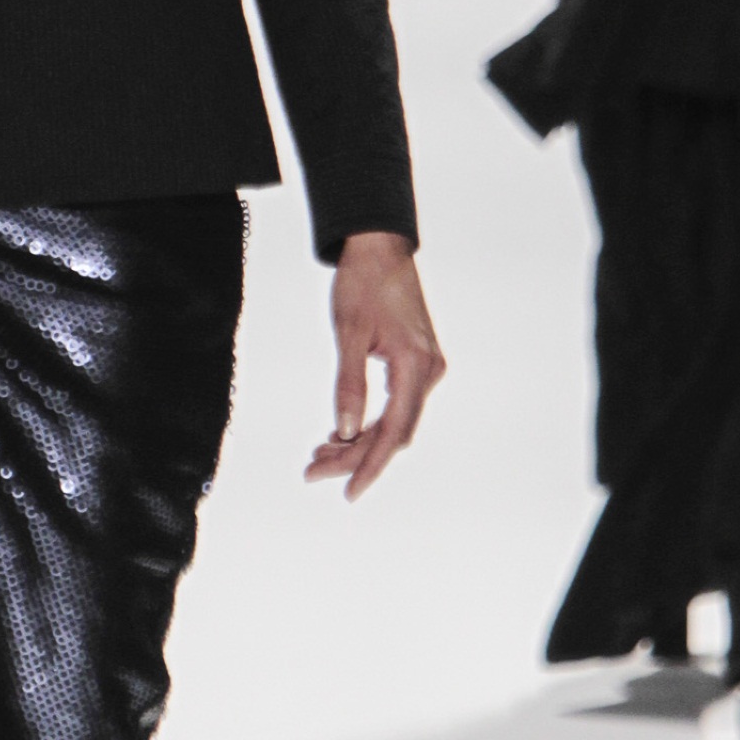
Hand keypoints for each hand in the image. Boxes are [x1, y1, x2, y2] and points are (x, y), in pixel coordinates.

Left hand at [305, 232, 445, 502]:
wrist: (379, 248)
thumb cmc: (363, 283)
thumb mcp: (349, 333)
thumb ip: (349, 385)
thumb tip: (345, 431)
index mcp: (414, 365)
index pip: (393, 432)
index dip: (370, 466)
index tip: (348, 492)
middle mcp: (428, 371)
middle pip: (393, 433)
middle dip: (354, 456)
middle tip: (312, 470)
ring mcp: (425, 368)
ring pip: (393, 422)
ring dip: (358, 441)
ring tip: (318, 454)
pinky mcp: (416, 363)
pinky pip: (395, 404)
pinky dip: (367, 421)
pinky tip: (339, 432)